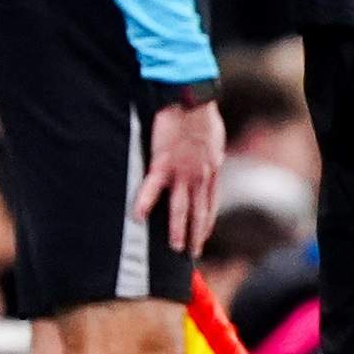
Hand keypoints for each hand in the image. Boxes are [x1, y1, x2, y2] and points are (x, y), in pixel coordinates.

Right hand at [132, 100, 225, 255]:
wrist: (193, 100)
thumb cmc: (203, 116)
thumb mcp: (216, 140)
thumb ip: (212, 156)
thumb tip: (215, 160)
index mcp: (212, 170)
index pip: (211, 204)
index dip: (207, 222)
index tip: (203, 237)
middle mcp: (200, 175)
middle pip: (199, 212)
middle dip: (196, 234)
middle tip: (192, 253)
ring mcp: (182, 171)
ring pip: (180, 207)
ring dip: (177, 228)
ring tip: (175, 247)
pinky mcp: (163, 162)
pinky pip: (152, 187)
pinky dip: (144, 201)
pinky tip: (137, 216)